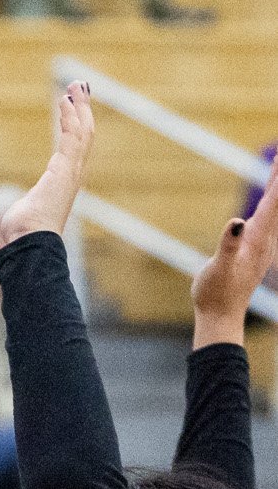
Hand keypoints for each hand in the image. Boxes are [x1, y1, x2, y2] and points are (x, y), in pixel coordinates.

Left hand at [0, 81, 94, 245]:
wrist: (30, 241)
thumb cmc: (25, 230)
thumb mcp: (28, 208)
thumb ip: (29, 204)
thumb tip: (21, 213)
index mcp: (65, 179)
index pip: (76, 144)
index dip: (75, 121)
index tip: (70, 102)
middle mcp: (73, 173)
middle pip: (85, 133)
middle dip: (82, 108)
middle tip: (79, 85)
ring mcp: (72, 171)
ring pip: (82, 131)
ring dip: (79, 107)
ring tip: (75, 86)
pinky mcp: (66, 170)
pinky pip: (72, 138)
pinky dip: (70, 118)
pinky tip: (65, 102)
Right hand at [192, 164, 277, 342]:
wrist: (220, 316)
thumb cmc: (216, 292)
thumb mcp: (219, 268)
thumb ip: (228, 245)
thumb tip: (237, 223)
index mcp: (257, 239)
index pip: (272, 203)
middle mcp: (264, 241)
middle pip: (276, 203)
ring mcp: (261, 247)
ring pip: (273, 211)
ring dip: (275, 190)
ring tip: (277, 172)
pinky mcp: (254, 252)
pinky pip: (265, 221)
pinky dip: (268, 206)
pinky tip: (265, 206)